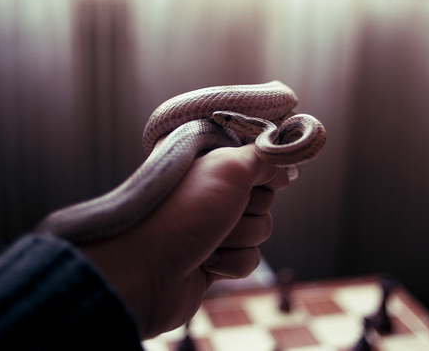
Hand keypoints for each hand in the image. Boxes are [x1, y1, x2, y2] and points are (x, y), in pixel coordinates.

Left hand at [80, 144, 288, 338]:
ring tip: (206, 240)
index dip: (261, 174)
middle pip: (264, 200)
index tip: (252, 179)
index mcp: (210, 164)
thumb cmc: (181, 212)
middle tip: (220, 212)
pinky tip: (206, 263)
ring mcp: (211, 228)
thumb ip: (263, 158)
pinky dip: (231, 263)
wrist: (143, 270)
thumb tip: (285, 166)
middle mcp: (211, 193)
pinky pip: (248, 260)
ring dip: (238, 238)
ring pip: (260, 231)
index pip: (258, 163)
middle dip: (248, 211)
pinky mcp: (214, 261)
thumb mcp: (229, 168)